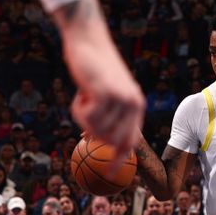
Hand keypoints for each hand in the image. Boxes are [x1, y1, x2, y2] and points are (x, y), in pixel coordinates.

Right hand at [60, 2, 144, 162]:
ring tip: (84, 96)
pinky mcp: (107, 94)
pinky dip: (78, 109)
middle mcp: (133, 104)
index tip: (111, 175)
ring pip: (97, 129)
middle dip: (92, 133)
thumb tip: (98, 140)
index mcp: (136, 106)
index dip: (120, 159)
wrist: (88, 39)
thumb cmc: (94, 66)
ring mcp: (121, 100)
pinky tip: (81, 92)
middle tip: (83, 113)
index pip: (131, 141)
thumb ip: (108, 114)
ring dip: (82, 117)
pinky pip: (88, 118)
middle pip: (111, 140)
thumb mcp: (106, 91)